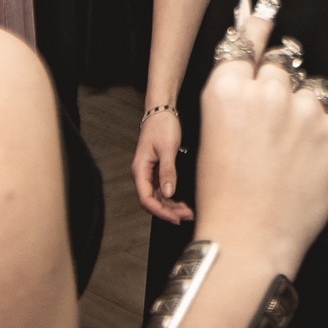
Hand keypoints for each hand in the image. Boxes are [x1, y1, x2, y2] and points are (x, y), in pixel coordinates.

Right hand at [133, 102, 191, 223]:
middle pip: (152, 201)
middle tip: (186, 217)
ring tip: (187, 212)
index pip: (146, 199)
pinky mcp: (158, 170)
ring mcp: (150, 173)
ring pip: (159, 197)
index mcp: (140, 170)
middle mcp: (143, 174)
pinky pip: (163, 189)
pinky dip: (172, 197)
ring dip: (171, 206)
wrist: (162, 110)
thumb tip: (169, 193)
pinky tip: (183, 202)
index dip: (160, 211)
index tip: (175, 218)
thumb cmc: (162, 125)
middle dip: (168, 211)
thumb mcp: (167, 148)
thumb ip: (168, 171)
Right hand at [193, 3, 327, 278]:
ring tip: (291, 151)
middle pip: (281, 63)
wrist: (251, 239)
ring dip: (304, 110)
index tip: (269, 6)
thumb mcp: (214, 132)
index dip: (258, 22)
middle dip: (280, 81)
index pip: (247, 38)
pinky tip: (305, 165)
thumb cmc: (225, 192)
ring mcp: (303, 108)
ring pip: (311, 89)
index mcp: (227, 88)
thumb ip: (236, 92)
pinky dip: (323, 138)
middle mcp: (266, 89)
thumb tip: (259, 60)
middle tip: (276, 117)